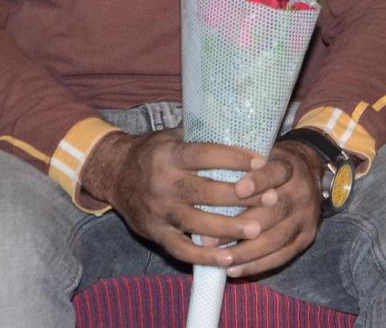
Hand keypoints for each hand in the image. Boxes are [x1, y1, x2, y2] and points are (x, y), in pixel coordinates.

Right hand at [81, 129, 262, 265]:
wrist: (113, 174)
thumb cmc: (153, 152)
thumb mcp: (173, 136)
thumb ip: (203, 135)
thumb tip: (244, 126)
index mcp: (169, 155)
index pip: (206, 155)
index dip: (235, 158)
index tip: (262, 162)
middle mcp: (162, 183)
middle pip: (206, 192)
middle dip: (241, 197)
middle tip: (271, 199)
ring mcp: (158, 211)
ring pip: (197, 223)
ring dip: (228, 229)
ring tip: (256, 230)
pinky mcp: (154, 233)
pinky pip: (181, 249)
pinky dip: (204, 257)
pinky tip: (228, 258)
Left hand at [218, 142, 324, 277]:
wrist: (310, 174)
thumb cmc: (271, 168)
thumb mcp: (262, 158)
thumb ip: (240, 169)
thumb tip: (207, 190)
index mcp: (290, 167)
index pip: (275, 173)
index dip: (258, 181)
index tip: (238, 189)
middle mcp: (301, 192)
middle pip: (274, 212)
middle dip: (241, 226)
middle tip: (210, 239)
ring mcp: (306, 217)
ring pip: (276, 239)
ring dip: (245, 252)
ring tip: (220, 259)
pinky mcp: (306, 238)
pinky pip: (282, 257)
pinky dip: (256, 265)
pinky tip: (234, 270)